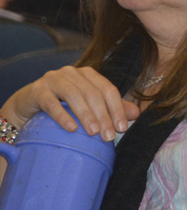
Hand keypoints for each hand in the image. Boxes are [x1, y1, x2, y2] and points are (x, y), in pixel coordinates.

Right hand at [2, 65, 139, 141]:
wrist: (27, 106)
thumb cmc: (62, 106)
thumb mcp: (88, 106)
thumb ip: (111, 108)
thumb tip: (136, 114)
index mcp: (89, 75)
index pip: (108, 90)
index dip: (118, 108)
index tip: (123, 129)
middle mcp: (73, 73)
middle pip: (93, 93)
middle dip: (104, 116)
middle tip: (109, 137)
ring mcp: (54, 79)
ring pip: (74, 95)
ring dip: (86, 115)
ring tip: (93, 133)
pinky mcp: (37, 90)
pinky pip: (51, 103)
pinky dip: (62, 116)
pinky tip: (71, 129)